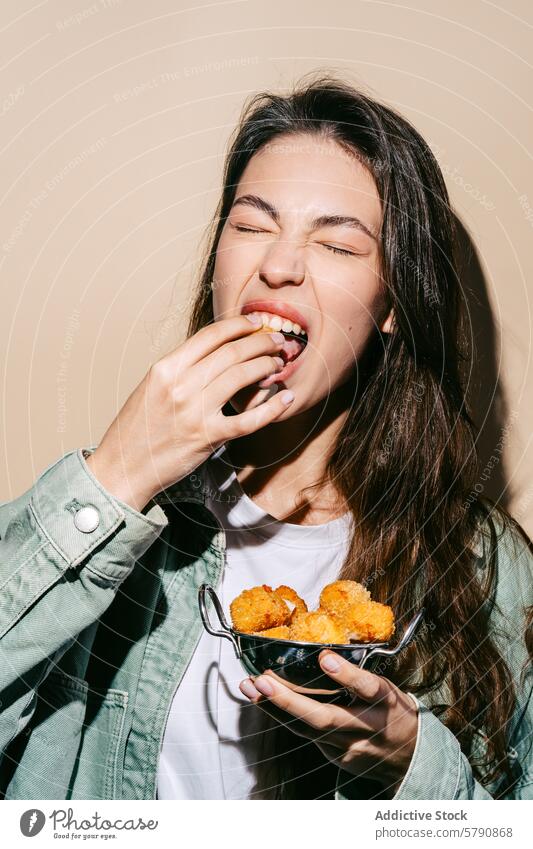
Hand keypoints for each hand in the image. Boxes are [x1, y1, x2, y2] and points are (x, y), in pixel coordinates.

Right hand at [85, 315, 293, 510]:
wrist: (123, 467)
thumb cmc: (138, 428)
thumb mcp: (152, 387)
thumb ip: (182, 368)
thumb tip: (217, 352)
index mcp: (166, 368)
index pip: (211, 335)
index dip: (240, 324)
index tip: (257, 322)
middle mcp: (181, 384)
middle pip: (232, 352)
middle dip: (261, 342)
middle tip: (277, 341)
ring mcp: (195, 411)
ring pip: (243, 376)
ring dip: (267, 365)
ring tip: (278, 363)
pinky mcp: (208, 437)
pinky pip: (249, 419)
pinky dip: (272, 408)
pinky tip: (286, 399)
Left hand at [239, 649, 418, 796]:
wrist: (410, 758)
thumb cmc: (392, 711)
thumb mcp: (387, 688)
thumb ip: (359, 675)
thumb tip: (321, 651)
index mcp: (385, 703)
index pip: (367, 687)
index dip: (346, 674)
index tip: (324, 658)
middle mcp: (366, 727)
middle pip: (325, 718)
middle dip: (289, 700)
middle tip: (263, 681)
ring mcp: (349, 747)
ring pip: (307, 730)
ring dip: (274, 708)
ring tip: (251, 687)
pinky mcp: (336, 757)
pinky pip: (305, 736)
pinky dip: (282, 717)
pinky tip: (263, 701)